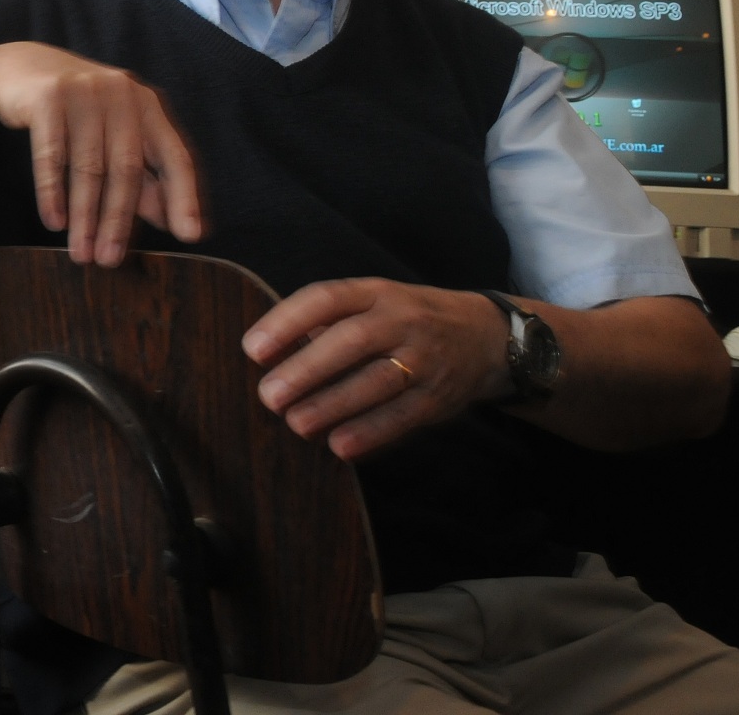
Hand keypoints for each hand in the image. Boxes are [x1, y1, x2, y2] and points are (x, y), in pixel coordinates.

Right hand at [0, 42, 202, 266]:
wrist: (21, 68)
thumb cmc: (77, 110)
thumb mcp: (113, 137)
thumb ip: (143, 176)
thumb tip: (170, 221)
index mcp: (147, 105)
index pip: (175, 155)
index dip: (184, 197)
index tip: (189, 236)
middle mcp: (122, 94)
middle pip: (127, 169)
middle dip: (119, 221)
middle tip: (109, 261)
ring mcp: (84, 92)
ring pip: (88, 167)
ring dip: (85, 216)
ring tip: (81, 253)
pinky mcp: (48, 98)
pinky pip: (51, 155)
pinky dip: (53, 192)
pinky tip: (54, 222)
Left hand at [241, 279, 510, 460]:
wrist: (486, 337)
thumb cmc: (406, 320)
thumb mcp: (372, 303)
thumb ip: (326, 323)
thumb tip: (271, 353)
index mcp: (375, 292)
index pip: (326, 298)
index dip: (286, 322)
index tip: (252, 349)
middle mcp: (401, 320)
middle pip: (351, 341)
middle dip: (307, 369)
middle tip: (270, 395)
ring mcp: (424, 357)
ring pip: (377, 381)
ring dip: (334, 405)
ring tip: (297, 424)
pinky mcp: (439, 396)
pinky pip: (403, 415)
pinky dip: (371, 433)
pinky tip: (340, 446)